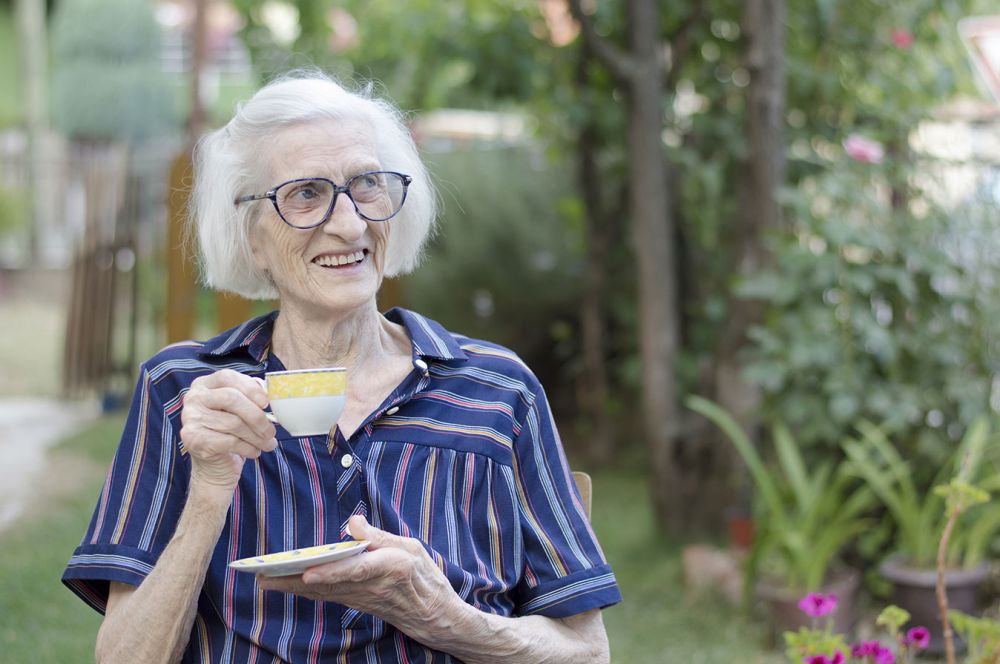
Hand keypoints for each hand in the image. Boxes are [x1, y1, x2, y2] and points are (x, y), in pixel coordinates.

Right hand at [180, 369, 276, 491]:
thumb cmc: (230, 433)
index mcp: (204, 385)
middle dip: (257, 416)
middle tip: (271, 430)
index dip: (249, 388)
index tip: (266, 403)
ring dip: (257, 436)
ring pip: (234, 423)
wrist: (215, 465)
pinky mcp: (194, 439)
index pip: (227, 377)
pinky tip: (254, 452)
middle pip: (232, 399)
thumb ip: (249, 397)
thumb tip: (271, 394)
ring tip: (268, 444)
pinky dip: (248, 448)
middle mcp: (193, 398)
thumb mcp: (238, 411)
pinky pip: (230, 441)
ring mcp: (191, 419)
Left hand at [257, 515, 461, 642]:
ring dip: (292, 589)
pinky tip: (287, 586)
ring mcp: (361, 599)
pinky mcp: (356, 604)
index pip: (356, 570)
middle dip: (294, 582)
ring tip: (265, 581)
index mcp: (391, 567)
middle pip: (328, 585)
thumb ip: (380, 536)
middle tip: (263, 577)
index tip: (309, 572)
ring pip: (322, 593)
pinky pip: (326, 597)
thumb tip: (352, 523)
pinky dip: (305, 593)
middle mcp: (372, 587)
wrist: (433, 615)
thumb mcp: (412, 547)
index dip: (332, 572)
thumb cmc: (424, 577)